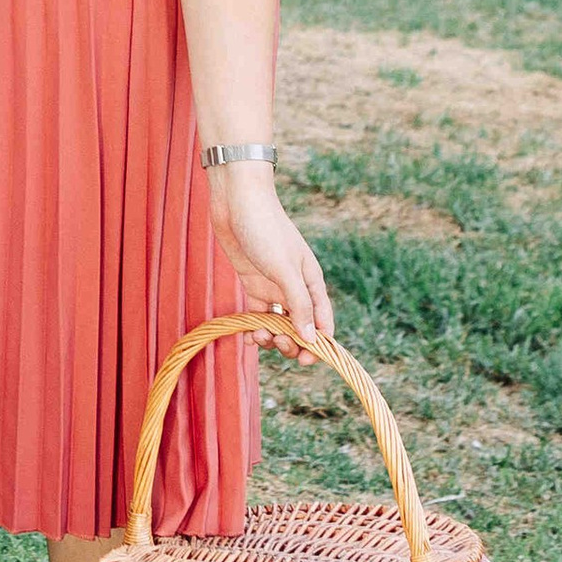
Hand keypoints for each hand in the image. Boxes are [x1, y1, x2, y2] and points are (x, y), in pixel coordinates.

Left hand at [210, 171, 334, 340]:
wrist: (236, 201)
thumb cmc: (265, 229)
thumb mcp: (285, 269)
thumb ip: (300, 305)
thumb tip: (313, 340)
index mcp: (312, 281)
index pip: (324, 321)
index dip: (319, 344)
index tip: (307, 360)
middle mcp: (296, 286)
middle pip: (301, 327)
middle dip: (292, 342)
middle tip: (277, 343)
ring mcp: (274, 286)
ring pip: (280, 324)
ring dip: (272, 337)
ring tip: (258, 337)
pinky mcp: (254, 284)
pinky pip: (259, 314)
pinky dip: (256, 328)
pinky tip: (248, 336)